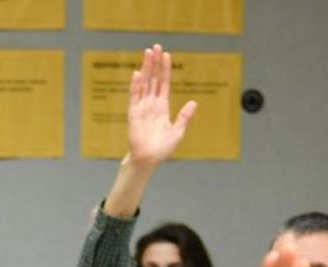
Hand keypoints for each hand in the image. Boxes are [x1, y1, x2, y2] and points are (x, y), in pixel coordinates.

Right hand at [126, 44, 196, 167]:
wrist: (149, 159)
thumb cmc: (162, 148)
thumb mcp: (178, 131)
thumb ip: (184, 116)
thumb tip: (193, 102)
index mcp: (162, 107)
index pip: (164, 83)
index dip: (165, 69)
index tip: (166, 55)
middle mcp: (151, 103)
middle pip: (153, 78)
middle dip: (154, 63)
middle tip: (155, 46)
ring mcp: (141, 106)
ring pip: (144, 83)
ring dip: (146, 68)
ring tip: (147, 52)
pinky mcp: (134, 113)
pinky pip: (135, 96)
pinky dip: (136, 85)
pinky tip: (138, 73)